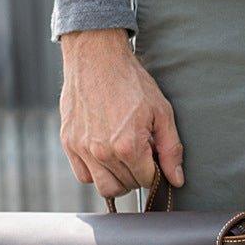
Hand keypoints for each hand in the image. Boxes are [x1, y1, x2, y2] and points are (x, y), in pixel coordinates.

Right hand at [59, 28, 183, 198]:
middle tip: (138, 153)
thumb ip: (171, 149)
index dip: (153, 170)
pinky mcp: (69, 143)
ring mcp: (83, 149)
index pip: (146, 180)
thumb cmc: (131, 81)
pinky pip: (83, 176)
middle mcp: (103, 152)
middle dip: (137, 174)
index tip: (151, 155)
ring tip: (122, 157)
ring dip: (117, 179)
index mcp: (128, 146)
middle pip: (127, 187)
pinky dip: (95, 172)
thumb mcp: (161, 112)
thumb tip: (176, 180)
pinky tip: (104, 155)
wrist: (96, 55)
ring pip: (104, 188)